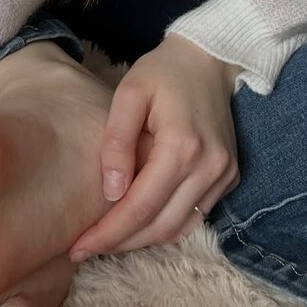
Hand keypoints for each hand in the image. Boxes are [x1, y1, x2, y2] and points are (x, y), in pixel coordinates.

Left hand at [67, 35, 240, 260]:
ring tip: (108, 238)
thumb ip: (117, 141)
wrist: (210, 57)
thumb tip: (110, 192)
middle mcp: (209, 167)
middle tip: (85, 248)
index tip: (77, 247)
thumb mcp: (129, 93)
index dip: (107, 233)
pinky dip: (165, 225)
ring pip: (178, 229)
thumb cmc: (163, 71)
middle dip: (120, 243)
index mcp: (182, 146)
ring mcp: (223, 175)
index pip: (140, 207)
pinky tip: (139, 221)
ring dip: (142, 240)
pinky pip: (195, 217)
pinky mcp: (229, 176)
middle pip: (160, 226)